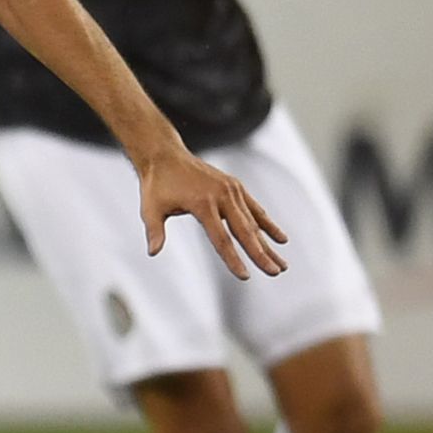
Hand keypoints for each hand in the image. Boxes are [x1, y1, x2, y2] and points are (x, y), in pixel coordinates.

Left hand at [139, 147, 287, 279]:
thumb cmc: (156, 185)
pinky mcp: (235, 186)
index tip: (245, 276)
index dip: (233, 259)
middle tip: (276, 272)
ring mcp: (231, 190)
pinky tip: (280, 239)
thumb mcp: (150, 208)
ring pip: (253, 222)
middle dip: (261, 254)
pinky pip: (254, 208)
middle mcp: (222, 196)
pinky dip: (267, 223)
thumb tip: (152, 252)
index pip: (221, 239)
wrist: (165, 156)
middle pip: (245, 231)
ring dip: (268, 243)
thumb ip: (154, 231)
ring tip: (282, 263)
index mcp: (202, 204)